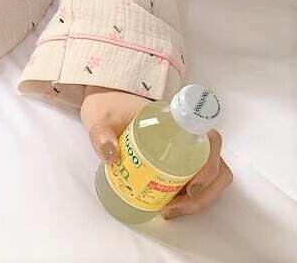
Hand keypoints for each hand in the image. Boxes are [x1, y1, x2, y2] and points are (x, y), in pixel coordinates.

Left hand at [80, 85, 232, 219]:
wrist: (104, 107)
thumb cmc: (108, 108)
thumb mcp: (100, 118)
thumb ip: (100, 134)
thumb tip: (111, 155)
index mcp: (175, 120)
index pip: (209, 137)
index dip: (210, 163)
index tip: (191, 187)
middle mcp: (188, 134)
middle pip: (216, 165)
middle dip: (203, 193)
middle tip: (172, 207)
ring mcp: (186, 149)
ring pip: (212, 178)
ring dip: (198, 200)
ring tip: (168, 211)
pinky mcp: (180, 162)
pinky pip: (198, 183)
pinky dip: (189, 200)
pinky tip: (167, 207)